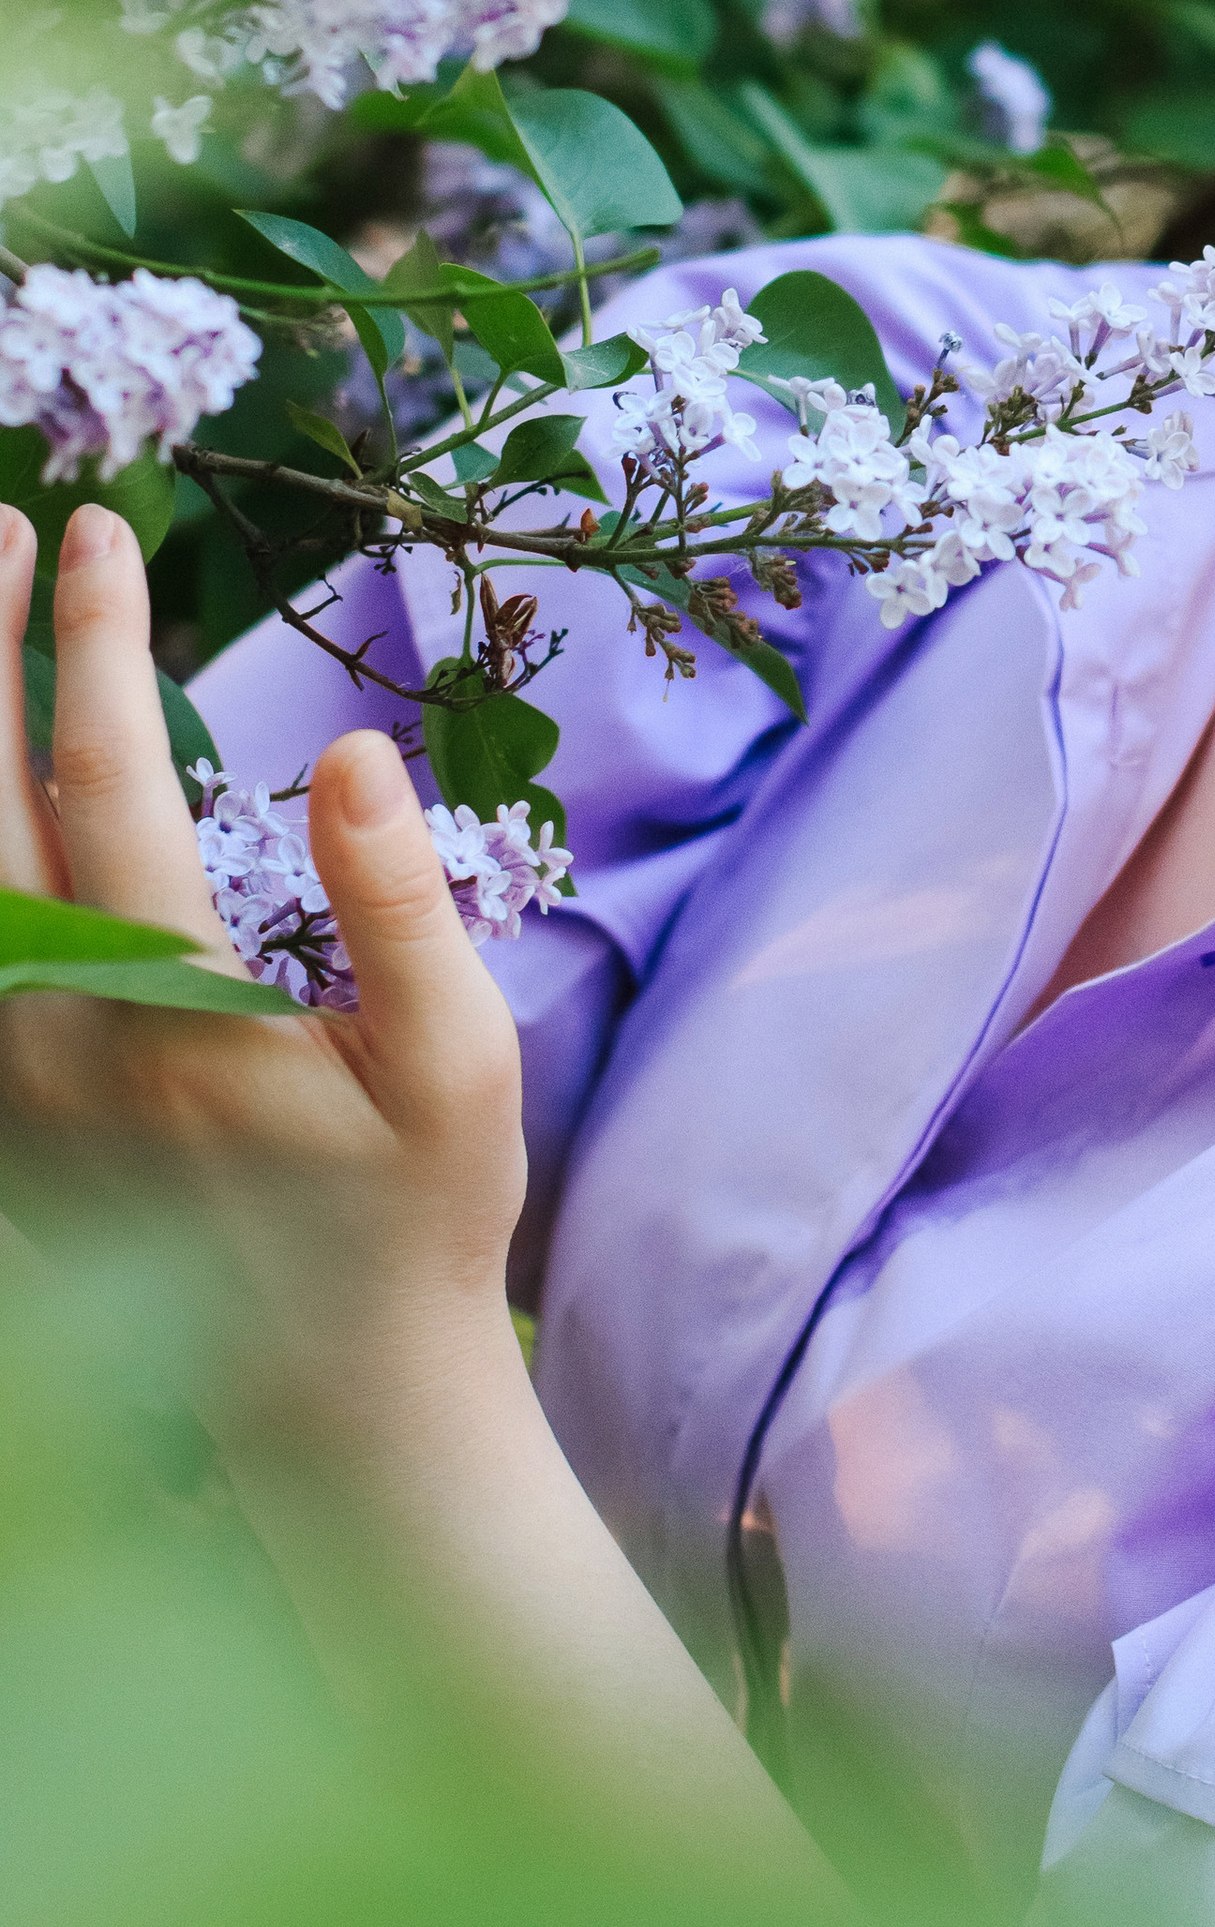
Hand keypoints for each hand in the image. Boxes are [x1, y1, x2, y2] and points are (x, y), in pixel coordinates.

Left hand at [0, 499, 526, 1428]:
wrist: (323, 1402)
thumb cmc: (412, 1223)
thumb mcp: (457, 1066)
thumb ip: (401, 905)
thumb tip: (347, 753)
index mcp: (168, 1010)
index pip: (102, 778)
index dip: (89, 640)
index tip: (98, 527)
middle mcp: (51, 1039)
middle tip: (3, 524)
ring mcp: (3, 1085)